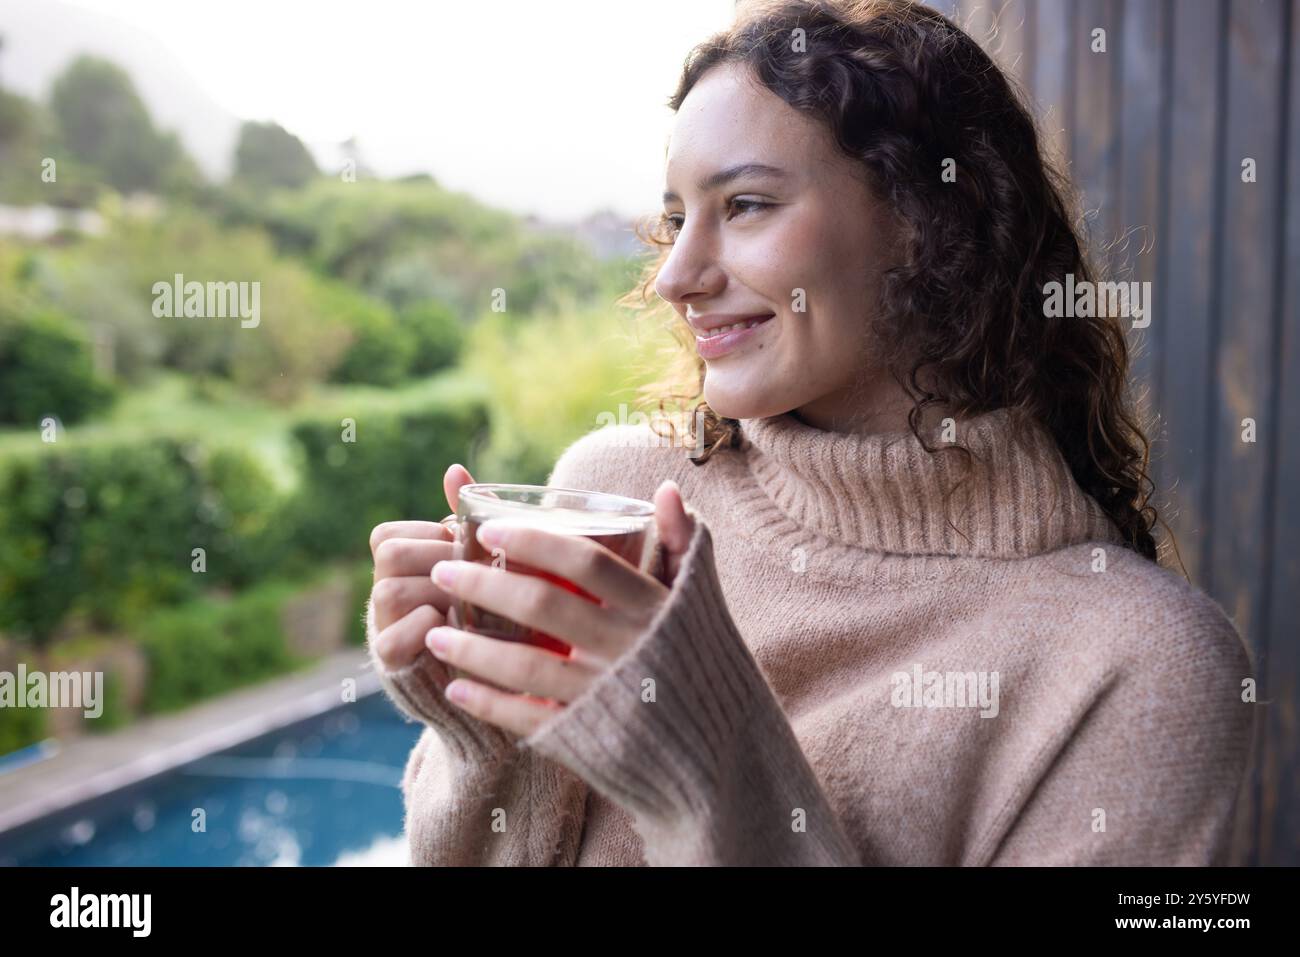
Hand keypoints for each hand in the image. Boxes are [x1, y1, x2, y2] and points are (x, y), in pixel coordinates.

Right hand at [367, 463, 476, 672]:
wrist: (484, 662)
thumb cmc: (478, 596)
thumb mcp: (472, 556)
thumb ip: (461, 517)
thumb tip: (455, 469)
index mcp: (393, 561)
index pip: (388, 534)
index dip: (431, 537)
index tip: (462, 548)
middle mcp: (379, 589)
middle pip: (389, 556)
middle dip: (438, 559)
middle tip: (475, 572)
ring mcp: (381, 624)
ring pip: (390, 592)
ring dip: (438, 593)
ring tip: (472, 600)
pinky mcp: (391, 660)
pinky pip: (394, 638)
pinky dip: (428, 629)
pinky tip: (457, 628)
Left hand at [425, 479, 695, 736]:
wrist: (719, 754)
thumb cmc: (704, 664)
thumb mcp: (700, 602)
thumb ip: (683, 544)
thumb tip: (665, 488)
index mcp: (653, 608)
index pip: (586, 563)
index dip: (535, 542)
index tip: (489, 530)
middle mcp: (627, 650)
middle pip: (544, 607)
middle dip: (484, 585)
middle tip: (442, 570)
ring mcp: (604, 697)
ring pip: (525, 666)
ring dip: (472, 649)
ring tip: (433, 634)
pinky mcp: (589, 740)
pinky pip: (527, 720)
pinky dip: (489, 704)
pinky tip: (457, 687)